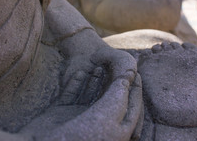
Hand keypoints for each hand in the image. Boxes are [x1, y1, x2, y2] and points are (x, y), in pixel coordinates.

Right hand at [21, 47, 142, 140]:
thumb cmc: (81, 136)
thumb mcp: (106, 116)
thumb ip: (118, 97)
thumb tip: (128, 79)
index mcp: (114, 131)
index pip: (130, 107)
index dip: (134, 89)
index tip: (135, 71)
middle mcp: (97, 124)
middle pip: (108, 98)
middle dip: (111, 81)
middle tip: (115, 63)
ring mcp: (78, 118)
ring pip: (90, 94)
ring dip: (94, 80)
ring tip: (96, 65)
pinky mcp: (61, 112)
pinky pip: (71, 94)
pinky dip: (75, 83)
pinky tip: (79, 72)